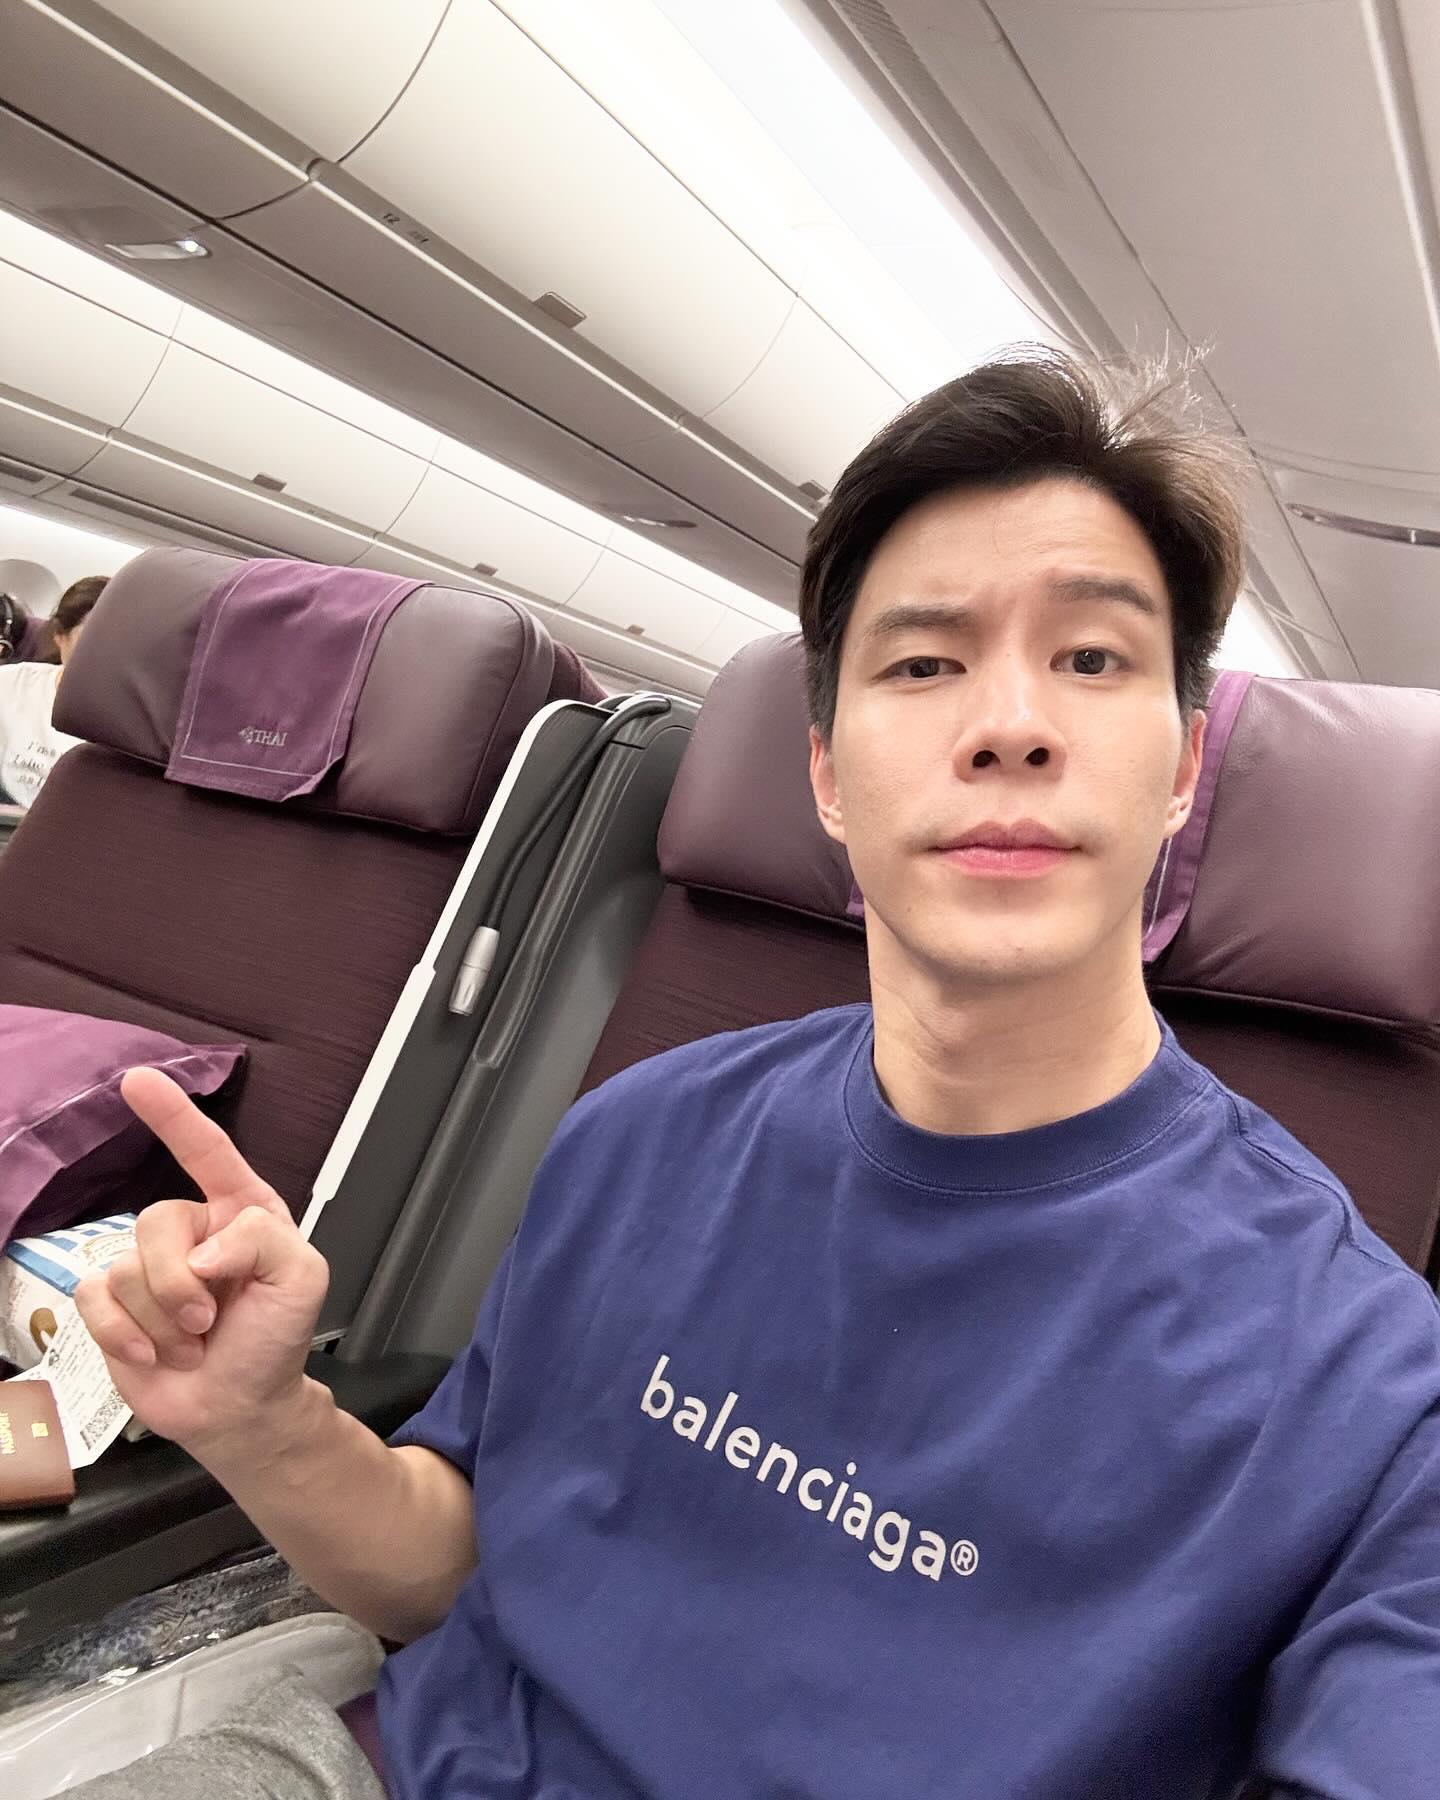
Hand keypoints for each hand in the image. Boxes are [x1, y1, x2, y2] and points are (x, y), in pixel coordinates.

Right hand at [74, 1068, 328, 1460]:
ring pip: (125, 1267)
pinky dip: (125, 1333)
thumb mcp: (301, 1280)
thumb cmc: (275, 1340)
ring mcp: (148, 1268)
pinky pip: (94, 1299)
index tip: (138, 1080)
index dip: (173, 1115)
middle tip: (210, 1320)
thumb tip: (201, 1249)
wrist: (240, 1409)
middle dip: (181, 1280)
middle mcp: (192, 1232)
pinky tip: (152, 1353)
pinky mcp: (113, 1307)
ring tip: (193, 1342)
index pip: (208, 1152)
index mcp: (241, 1212)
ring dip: (164, 1318)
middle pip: (156, 1220)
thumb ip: (263, 1240)